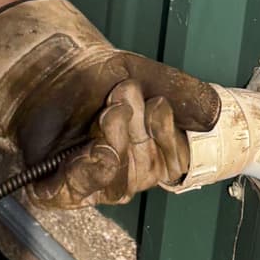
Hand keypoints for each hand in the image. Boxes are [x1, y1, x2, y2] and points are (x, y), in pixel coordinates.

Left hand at [0, 0, 259, 213]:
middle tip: (122, 93)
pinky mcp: (54, 187)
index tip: (159, 102)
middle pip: (144, 173)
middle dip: (138, 130)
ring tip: (108, 108)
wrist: (45, 66)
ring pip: (115, 181)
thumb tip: (214, 115)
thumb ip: (183, 91)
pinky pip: (74, 192)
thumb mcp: (146, 75)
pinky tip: (89, 148)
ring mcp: (88, 185)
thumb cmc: (96, 75)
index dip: (168, 137)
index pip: (173, 164)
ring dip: (115, 140)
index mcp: (149, 155)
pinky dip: (84, 171)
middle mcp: (122, 176)